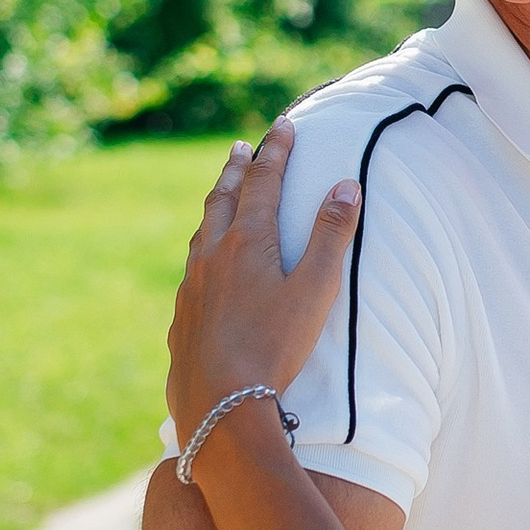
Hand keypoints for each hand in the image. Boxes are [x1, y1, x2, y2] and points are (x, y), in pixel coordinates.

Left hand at [167, 121, 360, 449]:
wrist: (219, 403)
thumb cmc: (275, 346)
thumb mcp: (316, 290)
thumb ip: (332, 236)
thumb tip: (347, 184)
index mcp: (247, 241)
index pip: (263, 182)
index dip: (276, 151)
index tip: (283, 125)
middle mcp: (212, 255)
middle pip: (223, 199)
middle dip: (236, 169)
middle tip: (241, 147)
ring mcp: (191, 286)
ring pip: (201, 233)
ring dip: (215, 207)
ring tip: (220, 196)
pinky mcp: (182, 317)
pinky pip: (191, 272)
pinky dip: (202, 253)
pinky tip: (203, 270)